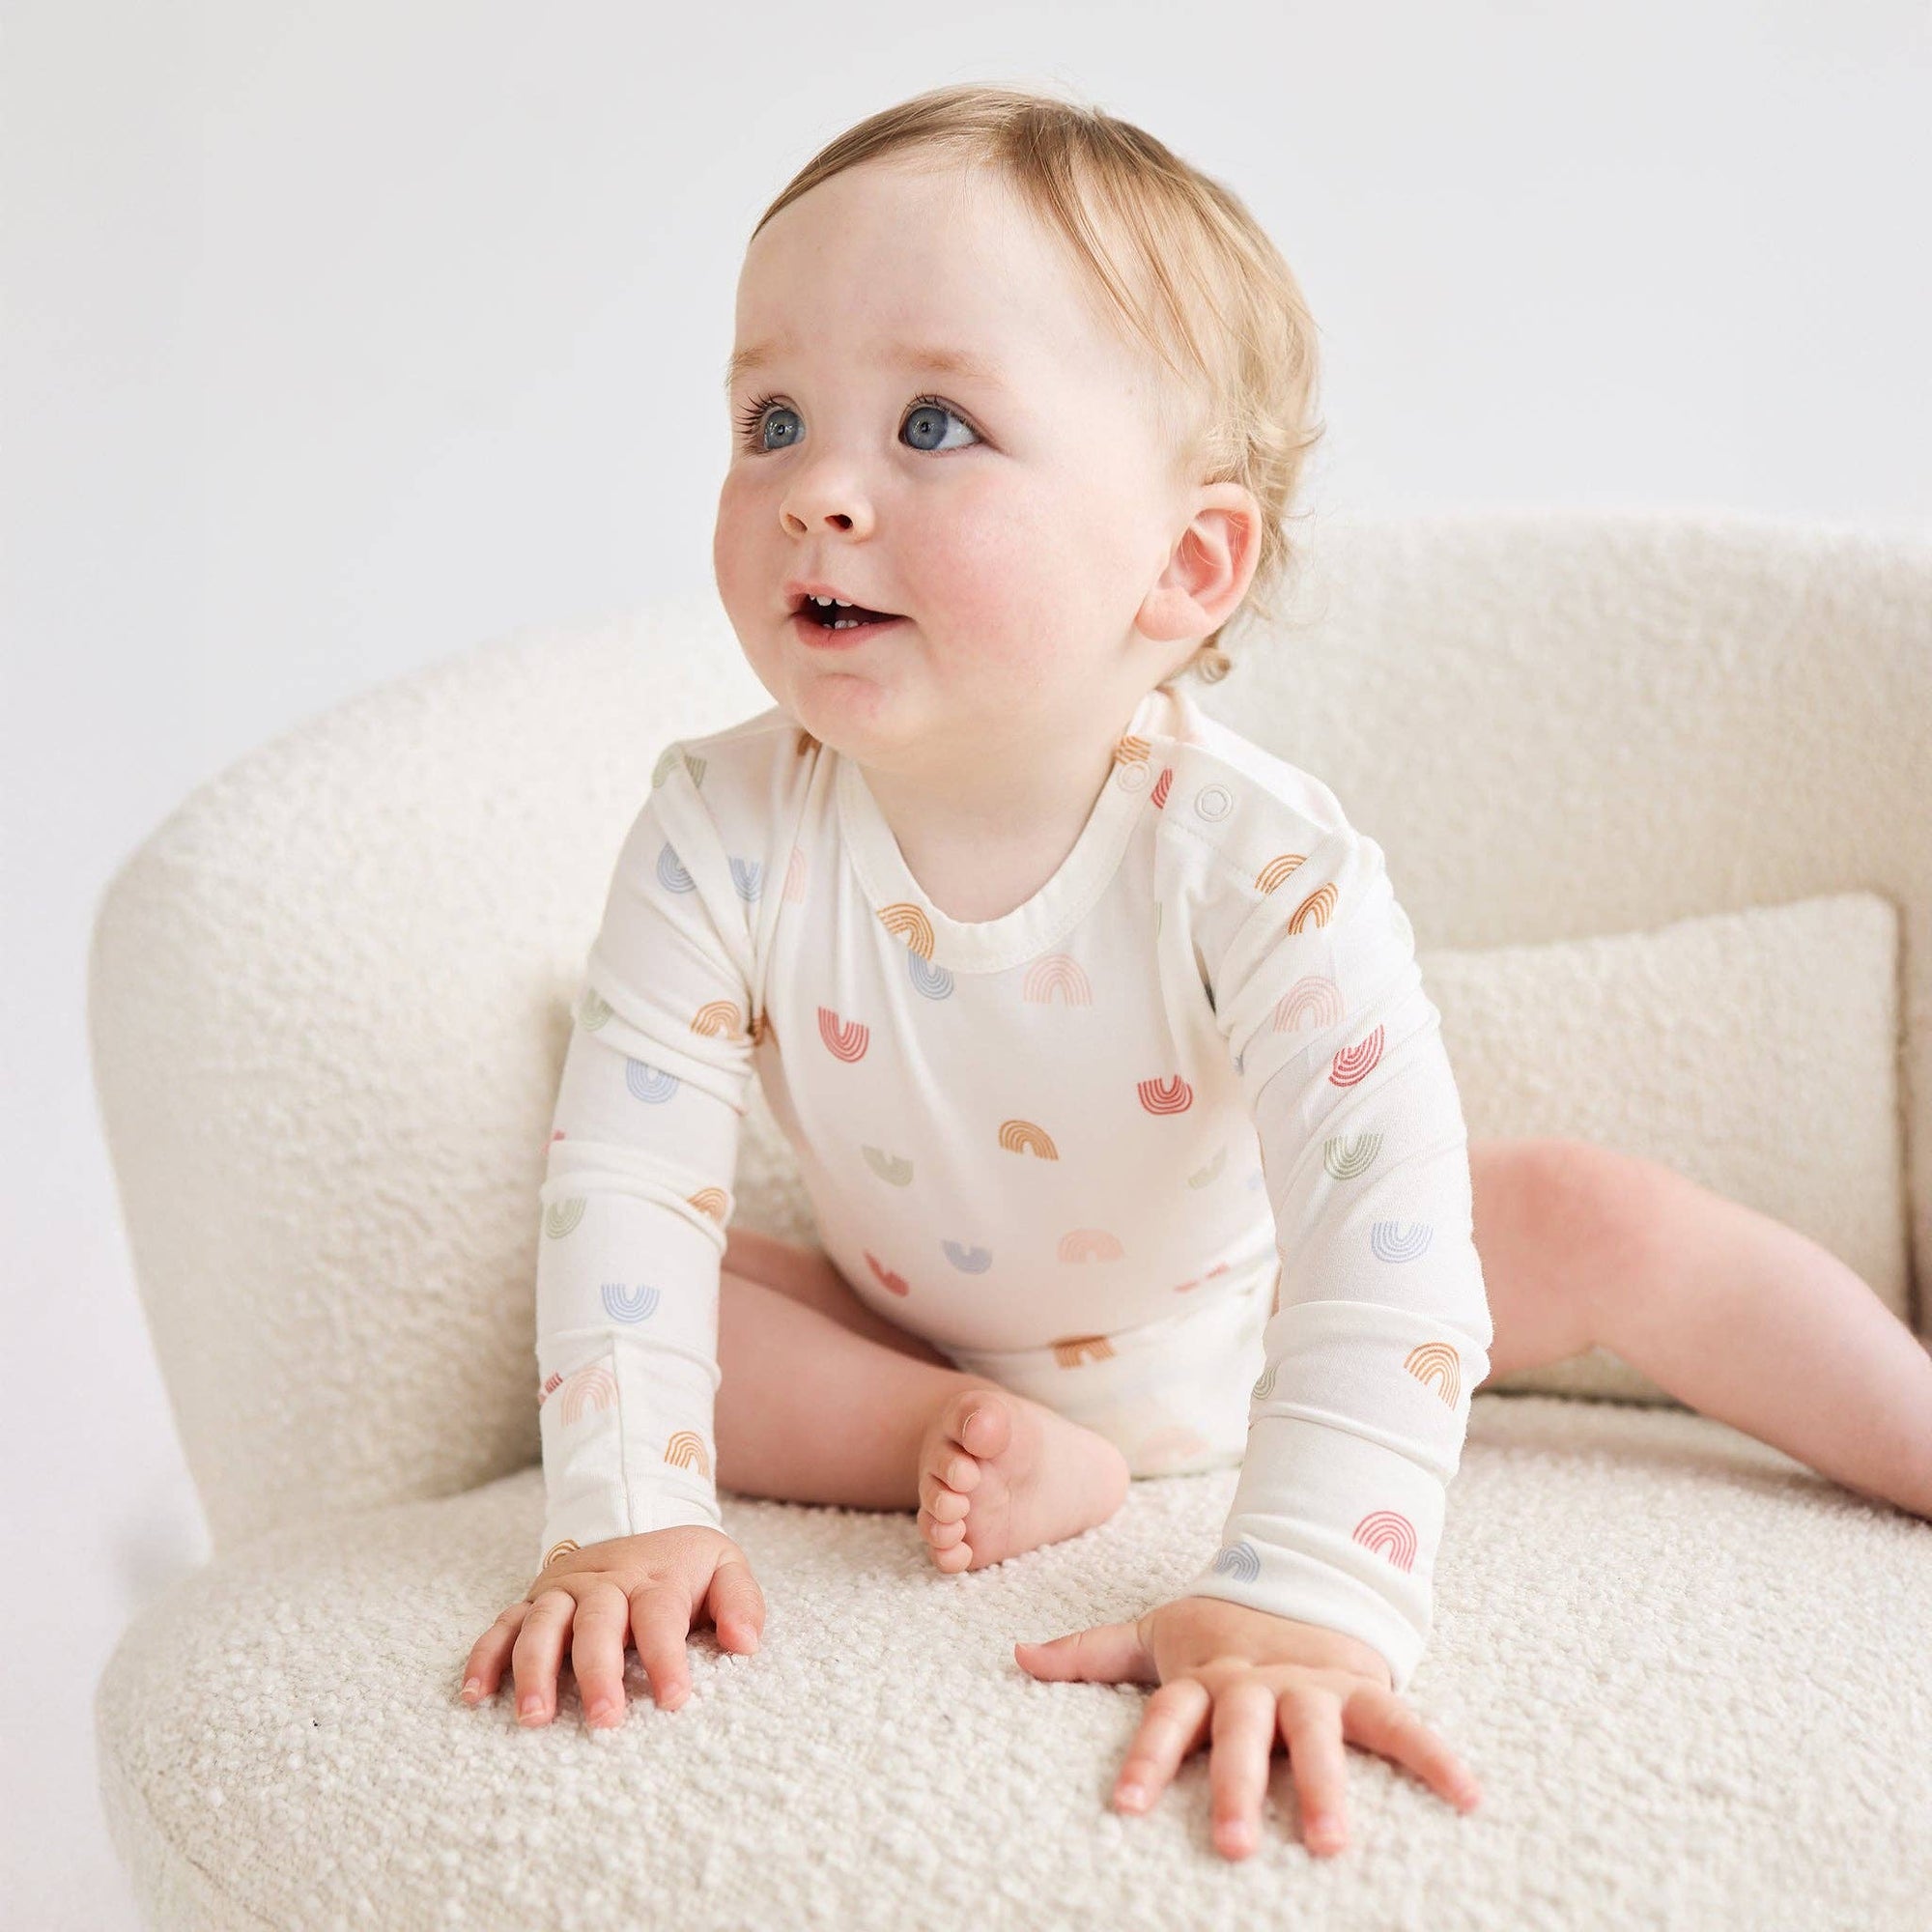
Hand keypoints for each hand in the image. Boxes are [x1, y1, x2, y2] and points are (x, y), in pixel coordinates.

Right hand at [459, 1525, 763, 1729]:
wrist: (638, 1513)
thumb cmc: (685, 1564)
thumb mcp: (725, 1567)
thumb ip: (741, 1603)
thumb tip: (745, 1644)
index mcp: (654, 1577)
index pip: (660, 1617)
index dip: (667, 1658)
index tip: (675, 1700)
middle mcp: (604, 1581)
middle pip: (596, 1622)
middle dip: (598, 1672)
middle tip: (604, 1721)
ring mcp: (563, 1590)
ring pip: (542, 1624)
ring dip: (535, 1670)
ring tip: (534, 1717)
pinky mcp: (533, 1600)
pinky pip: (502, 1626)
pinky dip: (485, 1657)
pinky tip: (474, 1695)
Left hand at [1014, 1595, 1480, 1859]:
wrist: (1297, 1581)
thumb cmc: (1218, 1632)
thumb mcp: (1154, 1635)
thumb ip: (1091, 1654)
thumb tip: (1017, 1656)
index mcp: (1203, 1676)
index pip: (1166, 1716)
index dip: (1145, 1758)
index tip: (1124, 1807)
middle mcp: (1254, 1682)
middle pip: (1243, 1732)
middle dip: (1235, 1785)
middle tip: (1229, 1844)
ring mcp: (1310, 1684)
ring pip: (1318, 1733)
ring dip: (1327, 1785)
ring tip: (1332, 1844)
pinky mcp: (1359, 1688)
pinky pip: (1401, 1721)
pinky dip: (1435, 1755)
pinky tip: (1468, 1797)